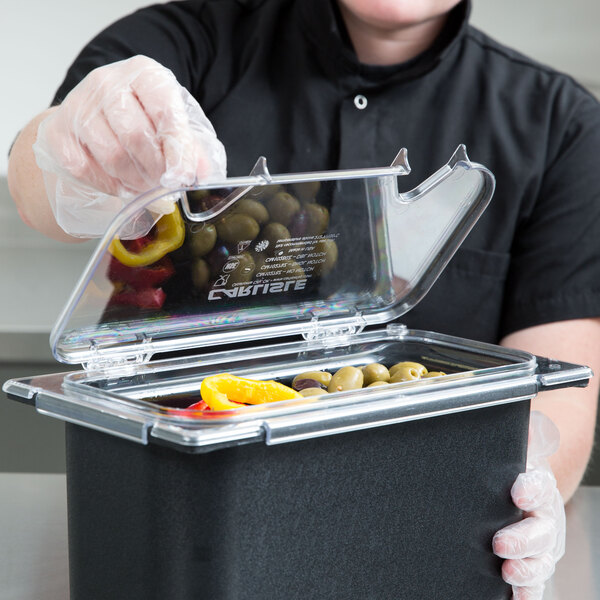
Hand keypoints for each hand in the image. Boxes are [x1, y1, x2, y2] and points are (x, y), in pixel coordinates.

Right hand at [33, 55, 225, 237]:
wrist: (94, 114)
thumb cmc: (141, 118)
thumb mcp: (172, 124)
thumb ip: (190, 148)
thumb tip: (204, 176)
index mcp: (144, 74)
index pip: (164, 112)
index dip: (177, 150)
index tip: (184, 177)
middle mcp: (107, 82)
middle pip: (136, 136)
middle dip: (156, 170)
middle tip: (166, 186)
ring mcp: (78, 105)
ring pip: (112, 155)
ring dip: (135, 181)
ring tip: (146, 186)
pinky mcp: (58, 131)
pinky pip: (85, 168)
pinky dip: (108, 184)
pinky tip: (121, 184)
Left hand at [492, 411, 564, 599]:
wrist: (522, 492)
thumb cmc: (511, 472)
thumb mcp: (511, 453)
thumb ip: (520, 441)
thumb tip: (528, 427)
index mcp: (538, 485)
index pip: (538, 484)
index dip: (530, 487)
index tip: (517, 490)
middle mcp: (544, 516)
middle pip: (541, 530)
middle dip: (522, 539)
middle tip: (500, 542)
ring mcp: (541, 544)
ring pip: (541, 559)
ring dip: (527, 569)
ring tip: (508, 572)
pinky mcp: (532, 564)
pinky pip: (535, 583)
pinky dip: (529, 593)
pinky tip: (518, 599)